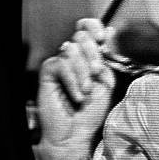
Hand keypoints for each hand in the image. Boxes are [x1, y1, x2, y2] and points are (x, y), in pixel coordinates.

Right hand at [36, 19, 115, 159]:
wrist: (77, 132)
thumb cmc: (92, 111)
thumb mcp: (107, 80)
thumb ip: (108, 56)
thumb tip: (110, 31)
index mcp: (89, 55)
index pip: (88, 28)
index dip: (94, 27)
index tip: (103, 38)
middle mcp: (74, 57)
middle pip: (81, 36)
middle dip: (93, 54)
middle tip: (98, 73)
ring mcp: (60, 64)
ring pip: (71, 49)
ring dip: (83, 72)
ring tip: (87, 91)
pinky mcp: (48, 74)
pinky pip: (60, 64)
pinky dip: (72, 80)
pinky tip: (78, 95)